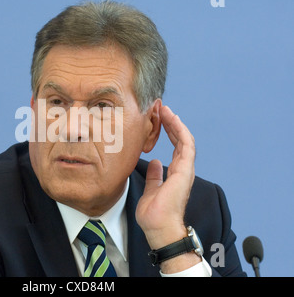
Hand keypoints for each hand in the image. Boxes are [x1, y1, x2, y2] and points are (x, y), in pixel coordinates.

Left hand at [136, 106, 199, 271]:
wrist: (159, 227)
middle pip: (179, 140)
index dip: (168, 132)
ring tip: (165, 110)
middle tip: (161, 109)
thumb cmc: (154, 214)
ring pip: (184, 140)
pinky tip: (173, 119)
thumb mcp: (151, 189)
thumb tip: (155, 164)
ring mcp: (185, 170)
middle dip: (171, 124)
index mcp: (175, 174)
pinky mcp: (185, 170)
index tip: (159, 119)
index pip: (174, 147)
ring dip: (175, 124)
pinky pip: (186, 145)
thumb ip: (155, 176)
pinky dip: (180, 130)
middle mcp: (182, 170)